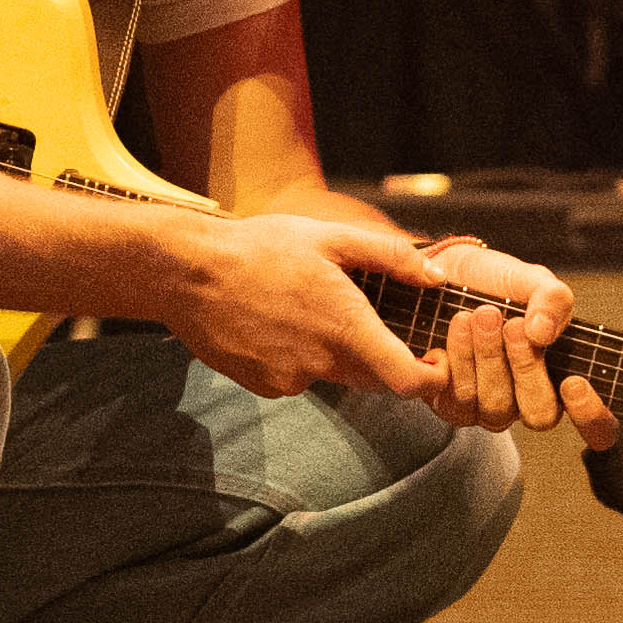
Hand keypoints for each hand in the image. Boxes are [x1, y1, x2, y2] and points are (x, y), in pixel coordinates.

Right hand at [161, 211, 444, 404]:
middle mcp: (321, 363)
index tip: (434, 364)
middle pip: (373, 378)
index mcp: (345, 326)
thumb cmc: (259, 248)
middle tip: (364, 315)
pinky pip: (298, 378)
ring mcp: (290, 379)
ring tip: (304, 307)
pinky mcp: (264, 386)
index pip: (406, 381)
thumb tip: (435, 276)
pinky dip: (299, 357)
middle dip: (379, 355)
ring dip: (333, 351)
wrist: (188, 274)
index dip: (429, 379)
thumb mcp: (329, 237)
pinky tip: (277, 323)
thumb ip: (390, 257)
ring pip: (333, 375)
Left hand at [410, 244, 621, 448]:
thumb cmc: (496, 282)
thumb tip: (543, 333)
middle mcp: (529, 402)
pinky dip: (458, 358)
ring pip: (496, 407)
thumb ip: (552, 300)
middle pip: (541, 415)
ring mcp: (489, 408)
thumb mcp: (532, 280)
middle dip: (526, 367)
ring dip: (488, 356)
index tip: (574, 382)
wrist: (443, 273)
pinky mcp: (450, 405)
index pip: (598, 429)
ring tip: (480, 314)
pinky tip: (457, 325)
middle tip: (511, 324)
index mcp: (562, 378)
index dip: (592, 417)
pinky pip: (458, 400)